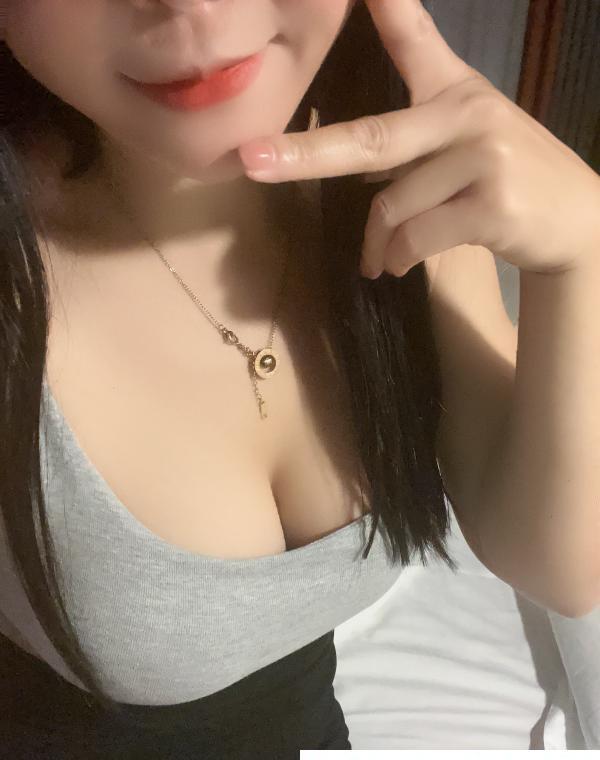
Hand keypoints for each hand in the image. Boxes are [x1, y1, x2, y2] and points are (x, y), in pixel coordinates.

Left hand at [238, 0, 599, 278]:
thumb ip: (410, 140)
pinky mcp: (492, 205)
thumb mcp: (464, 137)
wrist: (573, 218)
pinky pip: (415, 238)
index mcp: (453, 91)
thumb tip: (349, 171)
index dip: (385, 6)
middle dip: (306, 154)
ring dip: (376, 243)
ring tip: (379, 259)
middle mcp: (466, 114)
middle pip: (371, 138)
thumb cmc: (504, 177)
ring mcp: (483, 157)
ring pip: (392, 206)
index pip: (412, 38)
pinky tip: (397, 266)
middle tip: (252, 162)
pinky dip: (396, 258)